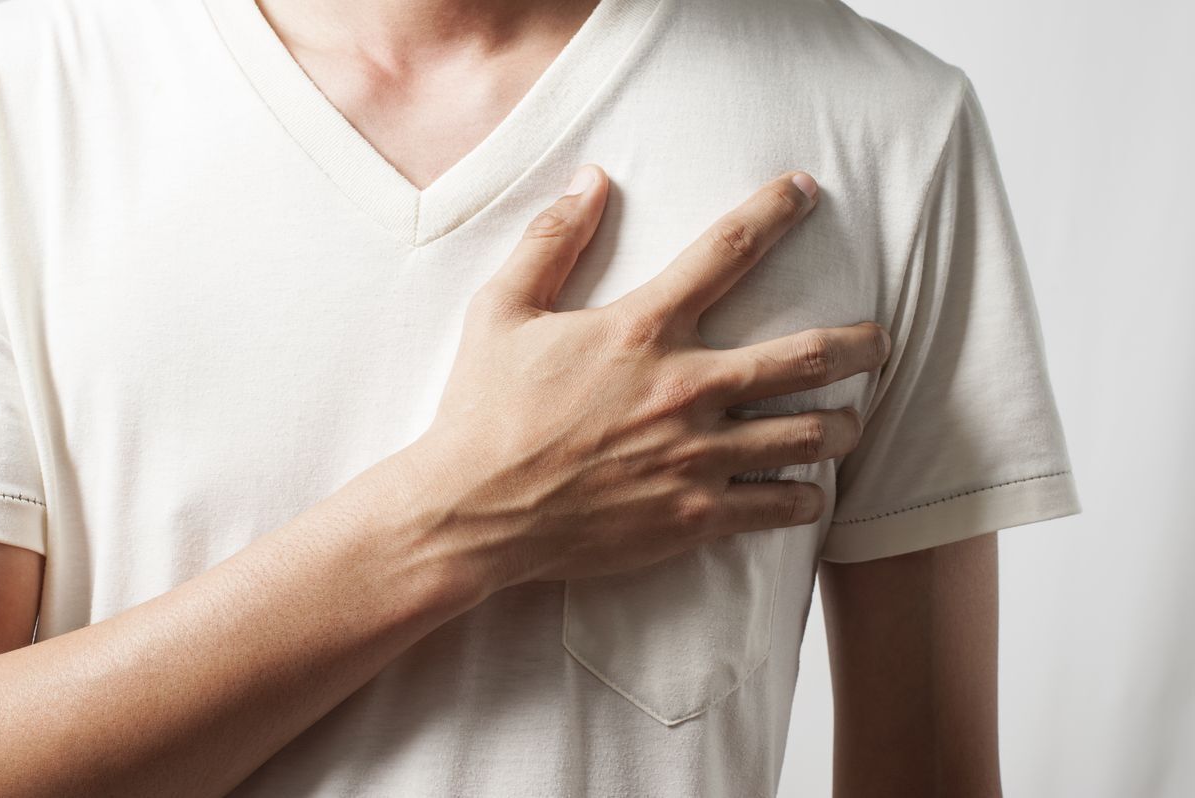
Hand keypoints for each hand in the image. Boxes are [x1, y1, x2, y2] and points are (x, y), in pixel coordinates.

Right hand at [381, 165, 889, 589]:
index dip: (774, 210)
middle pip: (808, 355)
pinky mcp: (694, 516)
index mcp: (643, 329)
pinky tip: (809, 492)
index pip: (727, 250)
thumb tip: (591, 180)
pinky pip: (778, 507)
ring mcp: (697, 456)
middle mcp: (685, 387)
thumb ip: (550, 241)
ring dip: (842, 426)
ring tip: (851, 422)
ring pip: (809, 436)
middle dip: (860, 345)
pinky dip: (805, 498)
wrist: (474, 513)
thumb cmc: (484, 412)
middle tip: (881, 343)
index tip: (806, 191)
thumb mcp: (500, 311)